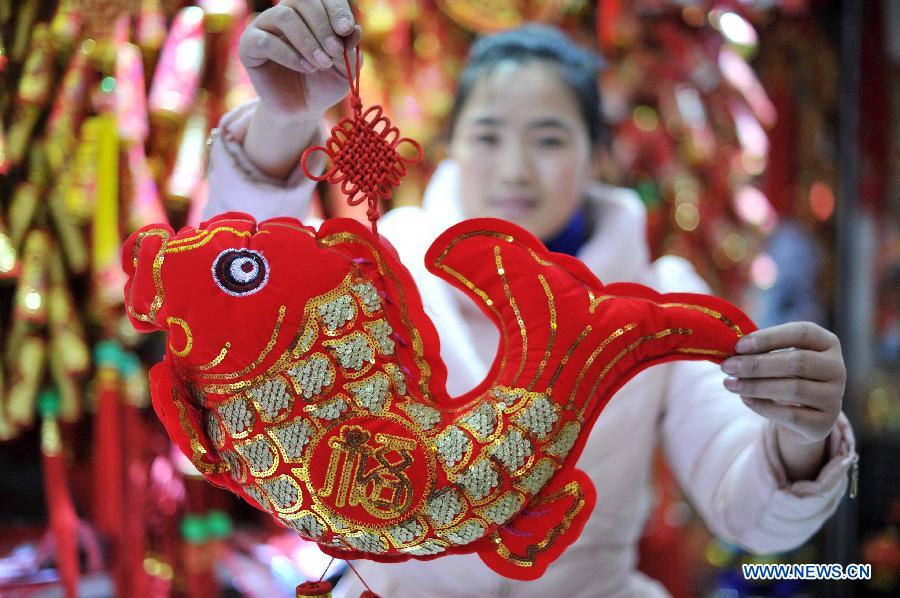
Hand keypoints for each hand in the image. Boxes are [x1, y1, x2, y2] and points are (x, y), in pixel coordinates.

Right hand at [239, 0, 361, 118]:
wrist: (302, 109)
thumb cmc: (324, 83)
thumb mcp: (344, 68)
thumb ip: (350, 49)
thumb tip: (355, 29)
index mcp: (309, 12)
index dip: (336, 9)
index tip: (347, 30)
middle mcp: (286, 13)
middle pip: (302, 1)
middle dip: (323, 26)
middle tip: (335, 52)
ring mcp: (264, 26)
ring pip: (284, 16)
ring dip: (307, 41)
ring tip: (321, 63)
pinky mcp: (249, 47)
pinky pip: (266, 41)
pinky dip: (290, 54)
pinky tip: (306, 68)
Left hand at [721, 322, 844, 444]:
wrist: (803, 416)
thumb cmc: (785, 376)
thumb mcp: (778, 358)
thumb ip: (761, 351)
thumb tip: (730, 350)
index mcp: (827, 343)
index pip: (802, 332)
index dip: (770, 337)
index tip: (739, 345)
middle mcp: (837, 368)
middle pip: (797, 362)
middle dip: (756, 365)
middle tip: (727, 367)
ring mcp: (834, 397)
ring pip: (793, 389)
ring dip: (755, 386)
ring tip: (729, 384)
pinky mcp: (825, 423)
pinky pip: (790, 414)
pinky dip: (763, 406)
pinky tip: (744, 399)